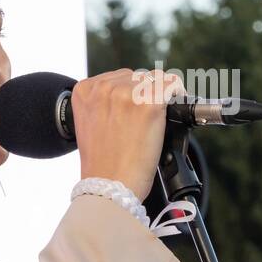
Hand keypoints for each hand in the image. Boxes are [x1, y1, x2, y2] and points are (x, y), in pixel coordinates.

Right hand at [73, 67, 186, 201]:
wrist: (110, 185)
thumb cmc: (103, 163)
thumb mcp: (90, 125)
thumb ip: (102, 104)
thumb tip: (128, 94)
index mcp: (83, 91)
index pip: (117, 77)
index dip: (130, 93)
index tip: (133, 109)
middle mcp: (103, 87)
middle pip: (137, 76)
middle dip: (144, 95)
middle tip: (143, 121)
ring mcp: (126, 93)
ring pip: (155, 79)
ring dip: (160, 96)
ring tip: (153, 121)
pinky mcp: (148, 103)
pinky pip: (172, 85)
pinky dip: (177, 95)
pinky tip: (170, 113)